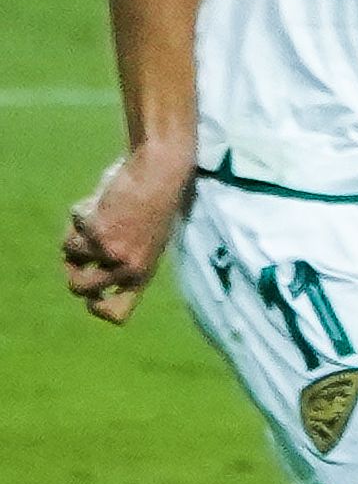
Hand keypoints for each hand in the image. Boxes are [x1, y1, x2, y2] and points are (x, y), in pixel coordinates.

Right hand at [64, 143, 194, 324]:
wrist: (161, 171)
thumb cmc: (154, 199)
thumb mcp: (145, 237)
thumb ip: (122, 257)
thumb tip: (87, 271)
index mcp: (145, 271)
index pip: (118, 312)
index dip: (96, 306)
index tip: (90, 294)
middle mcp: (129, 268)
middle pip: (79, 288)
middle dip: (71, 268)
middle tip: (80, 246)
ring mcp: (112, 252)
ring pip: (70, 253)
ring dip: (76, 232)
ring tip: (100, 213)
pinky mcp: (97, 233)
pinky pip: (72, 229)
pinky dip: (79, 212)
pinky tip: (102, 200)